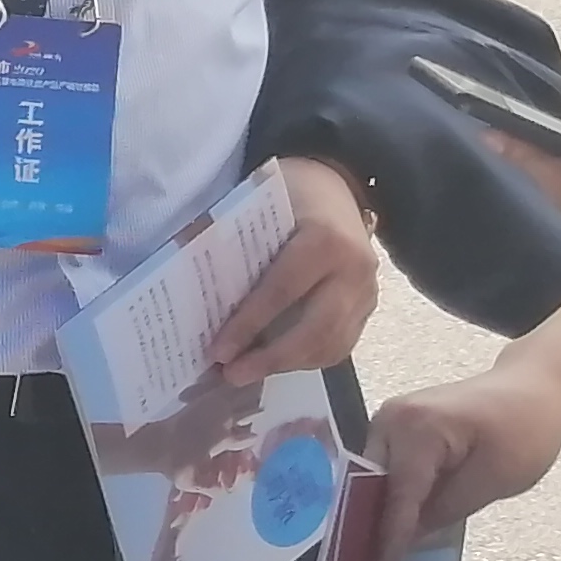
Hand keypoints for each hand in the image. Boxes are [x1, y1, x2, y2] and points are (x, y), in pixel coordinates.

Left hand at [210, 154, 383, 381]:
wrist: (336, 185)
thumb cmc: (287, 196)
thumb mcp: (258, 207)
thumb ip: (232, 247)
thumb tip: (190, 294)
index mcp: (324, 239)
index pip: (281, 291)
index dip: (248, 325)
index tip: (218, 351)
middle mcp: (354, 269)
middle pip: (315, 328)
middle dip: (271, 358)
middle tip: (232, 374)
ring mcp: (368, 290)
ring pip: (332, 343)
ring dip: (288, 366)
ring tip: (248, 373)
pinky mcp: (370, 306)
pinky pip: (342, 344)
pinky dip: (308, 360)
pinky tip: (277, 364)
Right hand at [365, 358, 560, 555]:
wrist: (534, 386)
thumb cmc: (525, 430)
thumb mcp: (495, 480)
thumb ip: (445, 509)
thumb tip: (406, 537)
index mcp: (416, 429)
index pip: (396, 496)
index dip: (388, 540)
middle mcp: (390, 419)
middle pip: (374, 485)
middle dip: (373, 526)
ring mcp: (390, 418)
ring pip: (375, 477)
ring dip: (379, 511)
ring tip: (381, 553)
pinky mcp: (398, 424)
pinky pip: (388, 466)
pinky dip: (392, 494)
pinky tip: (396, 521)